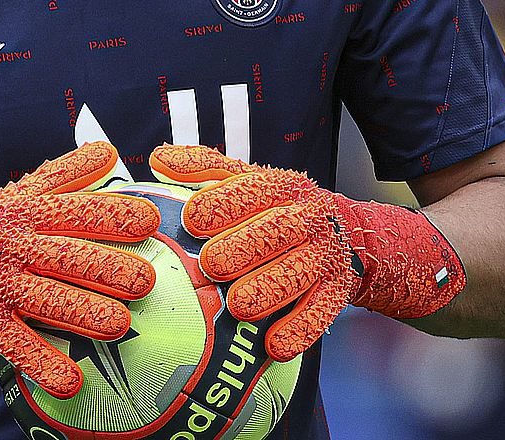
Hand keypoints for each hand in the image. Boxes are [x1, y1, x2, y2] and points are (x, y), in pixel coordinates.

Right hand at [0, 141, 157, 396]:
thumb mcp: (18, 193)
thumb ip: (66, 174)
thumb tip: (111, 151)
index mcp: (30, 212)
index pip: (78, 209)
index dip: (115, 214)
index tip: (148, 221)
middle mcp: (17, 246)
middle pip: (70, 257)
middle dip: (110, 268)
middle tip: (144, 281)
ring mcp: (1, 286)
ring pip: (50, 302)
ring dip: (86, 315)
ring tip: (119, 326)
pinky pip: (19, 347)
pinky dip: (45, 367)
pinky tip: (72, 383)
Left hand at [148, 144, 463, 361]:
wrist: (347, 237)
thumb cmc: (274, 209)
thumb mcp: (246, 181)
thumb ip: (203, 169)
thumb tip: (157, 158)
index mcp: (280, 187)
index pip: (251, 190)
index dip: (221, 203)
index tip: (191, 220)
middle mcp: (307, 219)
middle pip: (276, 231)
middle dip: (242, 248)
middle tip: (211, 266)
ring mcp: (324, 257)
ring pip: (299, 274)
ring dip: (268, 290)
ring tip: (239, 306)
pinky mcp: (336, 293)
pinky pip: (320, 314)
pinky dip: (298, 331)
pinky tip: (273, 346)